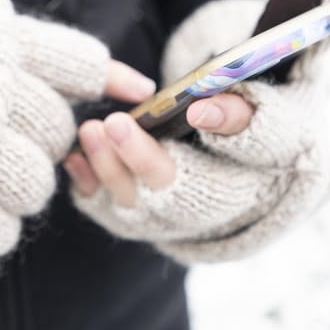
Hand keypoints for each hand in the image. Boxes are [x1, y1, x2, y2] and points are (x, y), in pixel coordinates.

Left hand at [65, 91, 253, 206]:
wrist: (221, 172)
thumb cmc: (239, 138)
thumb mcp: (255, 123)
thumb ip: (235, 114)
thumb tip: (201, 110)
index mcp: (232, 188)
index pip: (212, 173)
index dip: (202, 145)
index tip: (187, 112)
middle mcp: (195, 212)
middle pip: (163, 190)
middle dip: (137, 157)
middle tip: (115, 122)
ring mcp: (159, 218)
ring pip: (129, 201)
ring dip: (106, 166)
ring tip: (90, 129)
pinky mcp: (129, 216)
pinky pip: (103, 207)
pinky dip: (86, 184)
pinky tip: (74, 157)